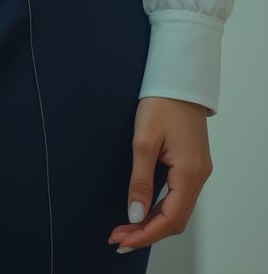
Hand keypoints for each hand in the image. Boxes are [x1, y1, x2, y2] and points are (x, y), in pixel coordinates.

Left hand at [107, 96, 212, 252]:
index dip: (145, 234)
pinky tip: (144, 211)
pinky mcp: (194, 165)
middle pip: (175, 220)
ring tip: (127, 227)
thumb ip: (140, 180)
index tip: (122, 240)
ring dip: (153, 223)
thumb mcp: (144, 141)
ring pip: (178, 211)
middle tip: (119, 237)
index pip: (169, 219)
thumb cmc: (162, 103)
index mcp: (189, 172)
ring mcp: (199, 171)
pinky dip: (161, 209)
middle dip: (147, 233)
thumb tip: (134, 214)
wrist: (179, 79)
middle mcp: (199, 176)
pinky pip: (180, 197)